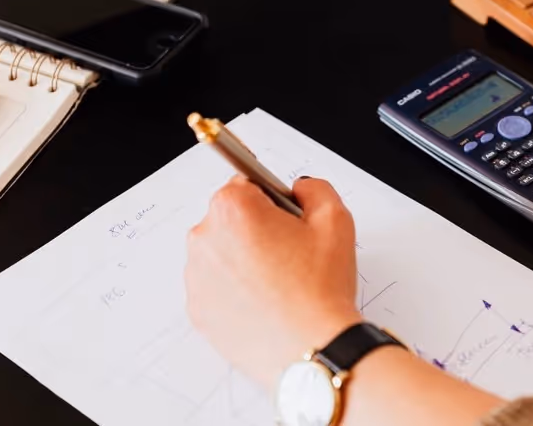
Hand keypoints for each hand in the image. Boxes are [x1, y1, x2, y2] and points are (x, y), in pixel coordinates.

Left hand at [185, 176, 362, 388]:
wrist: (312, 348)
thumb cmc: (320, 289)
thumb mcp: (336, 219)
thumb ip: (314, 189)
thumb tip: (299, 189)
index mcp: (233, 208)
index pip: (245, 183)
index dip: (272, 201)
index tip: (286, 220)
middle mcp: (204, 238)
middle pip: (230, 219)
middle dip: (256, 230)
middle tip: (290, 256)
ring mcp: (197, 277)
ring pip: (221, 254)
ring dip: (244, 261)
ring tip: (279, 284)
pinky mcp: (198, 310)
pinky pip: (216, 288)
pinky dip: (235, 291)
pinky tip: (265, 303)